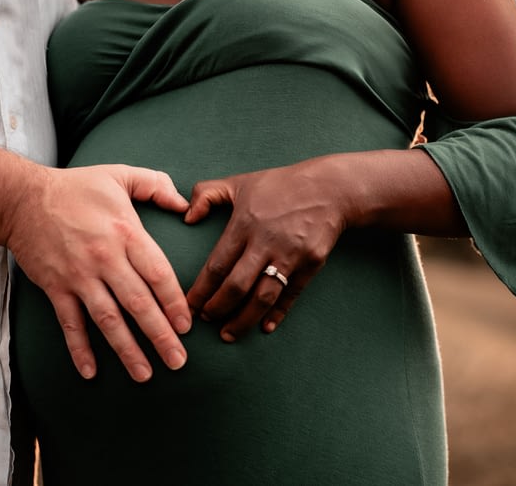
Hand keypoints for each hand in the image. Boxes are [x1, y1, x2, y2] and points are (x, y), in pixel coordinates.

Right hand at [7, 164, 190, 381]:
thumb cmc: (77, 187)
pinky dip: (79, 349)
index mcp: (126, 232)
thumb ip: (156, 184)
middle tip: (179, 361)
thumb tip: (184, 203)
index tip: (187, 325)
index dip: (175, 302)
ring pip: (108, 320)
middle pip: (138, 304)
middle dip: (160, 335)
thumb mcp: (120, 174)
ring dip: (127, 350)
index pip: (158, 273)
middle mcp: (105, 258)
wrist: (23, 199)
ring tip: (146, 375)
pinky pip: (70, 324)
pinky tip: (91, 372)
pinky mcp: (56, 288)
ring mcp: (78, 276)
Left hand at [185, 157, 346, 340]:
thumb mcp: (239, 181)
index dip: (201, 290)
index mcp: (245, 222)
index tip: (188, 305)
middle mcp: (267, 241)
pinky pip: (291, 294)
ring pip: (263, 296)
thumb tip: (186, 217)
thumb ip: (206, 194)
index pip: (217, 265)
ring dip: (243, 319)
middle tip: (205, 321)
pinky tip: (265, 326)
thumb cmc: (279, 185)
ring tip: (228, 333)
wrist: (329, 187)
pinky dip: (278, 313)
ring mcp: (291, 254)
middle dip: (218, 308)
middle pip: (237, 286)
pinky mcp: (311, 262)